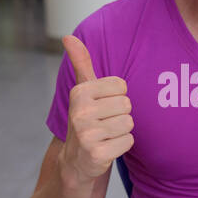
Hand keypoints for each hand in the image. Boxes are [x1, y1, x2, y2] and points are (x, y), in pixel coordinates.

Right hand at [60, 35, 133, 186]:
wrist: (76, 160)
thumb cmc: (86, 119)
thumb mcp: (83, 90)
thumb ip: (81, 63)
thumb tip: (68, 37)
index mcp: (80, 93)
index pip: (121, 86)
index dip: (116, 97)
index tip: (103, 106)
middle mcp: (80, 112)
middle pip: (127, 105)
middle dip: (120, 115)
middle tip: (105, 123)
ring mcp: (87, 134)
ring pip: (129, 123)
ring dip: (121, 131)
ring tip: (106, 135)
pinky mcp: (97, 153)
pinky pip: (128, 141)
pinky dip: (122, 146)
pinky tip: (107, 147)